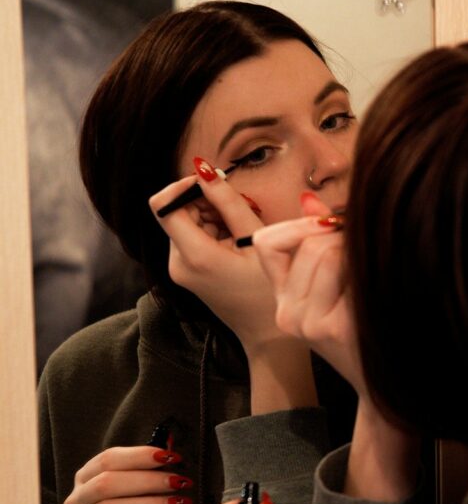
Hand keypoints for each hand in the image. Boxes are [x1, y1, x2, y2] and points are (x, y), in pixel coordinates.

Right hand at [63, 446, 190, 503]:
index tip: (172, 456)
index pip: (107, 459)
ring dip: (150, 503)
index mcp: (86, 480)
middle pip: (106, 483)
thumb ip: (155, 469)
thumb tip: (170, 440)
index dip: (141, 455)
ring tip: (179, 502)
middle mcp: (76, 503)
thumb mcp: (149, 494)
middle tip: (180, 481)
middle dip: (148, 480)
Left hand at [148, 172, 281, 352]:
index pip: (163, 204)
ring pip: (187, 223)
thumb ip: (228, 202)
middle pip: (178, 212)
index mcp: (193, 255)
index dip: (184, 186)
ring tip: (243, 233)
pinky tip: (237, 244)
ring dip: (214, 218)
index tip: (213, 184)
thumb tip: (204, 170)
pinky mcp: (187, 272)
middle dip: (207, 204)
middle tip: (241, 212)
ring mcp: (180, 269)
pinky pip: (194, 238)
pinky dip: (214, 232)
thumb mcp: (255, 239)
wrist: (268, 334)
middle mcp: (177, 262)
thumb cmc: (269, 290)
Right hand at [250, 192, 361, 390]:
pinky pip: (349, 271)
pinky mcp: (333, 327)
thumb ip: (317, 242)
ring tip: (370, 274)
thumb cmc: (362, 332)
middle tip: (366, 252)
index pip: (267, 242)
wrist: (382, 387)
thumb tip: (308, 198)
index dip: (298, 225)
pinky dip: (368, 271)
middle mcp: (287, 314)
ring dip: (357, 253)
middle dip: (343, 237)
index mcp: (282, 301)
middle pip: (310, 243)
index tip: (330, 226)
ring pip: (329, 252)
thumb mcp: (334, 288)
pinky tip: (377, 292)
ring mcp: (308, 322)